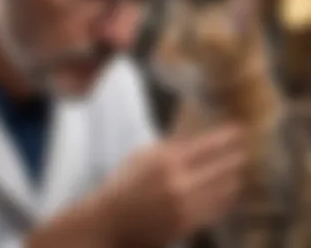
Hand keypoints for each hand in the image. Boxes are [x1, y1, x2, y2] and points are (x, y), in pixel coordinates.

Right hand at [100, 125, 246, 246]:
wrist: (111, 221)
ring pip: (223, 191)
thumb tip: (195, 134)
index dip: (226, 138)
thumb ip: (169, 145)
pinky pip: (216, 209)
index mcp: (166, 161)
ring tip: (241, 171)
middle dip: (236, 159)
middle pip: (221, 169)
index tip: (239, 131)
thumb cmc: (124, 183)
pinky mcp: (188, 226)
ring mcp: (186, 207)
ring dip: (235, 179)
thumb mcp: (142, 156)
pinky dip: (226, 198)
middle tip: (246, 152)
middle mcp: (179, 183)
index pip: (206, 146)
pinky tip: (230, 192)